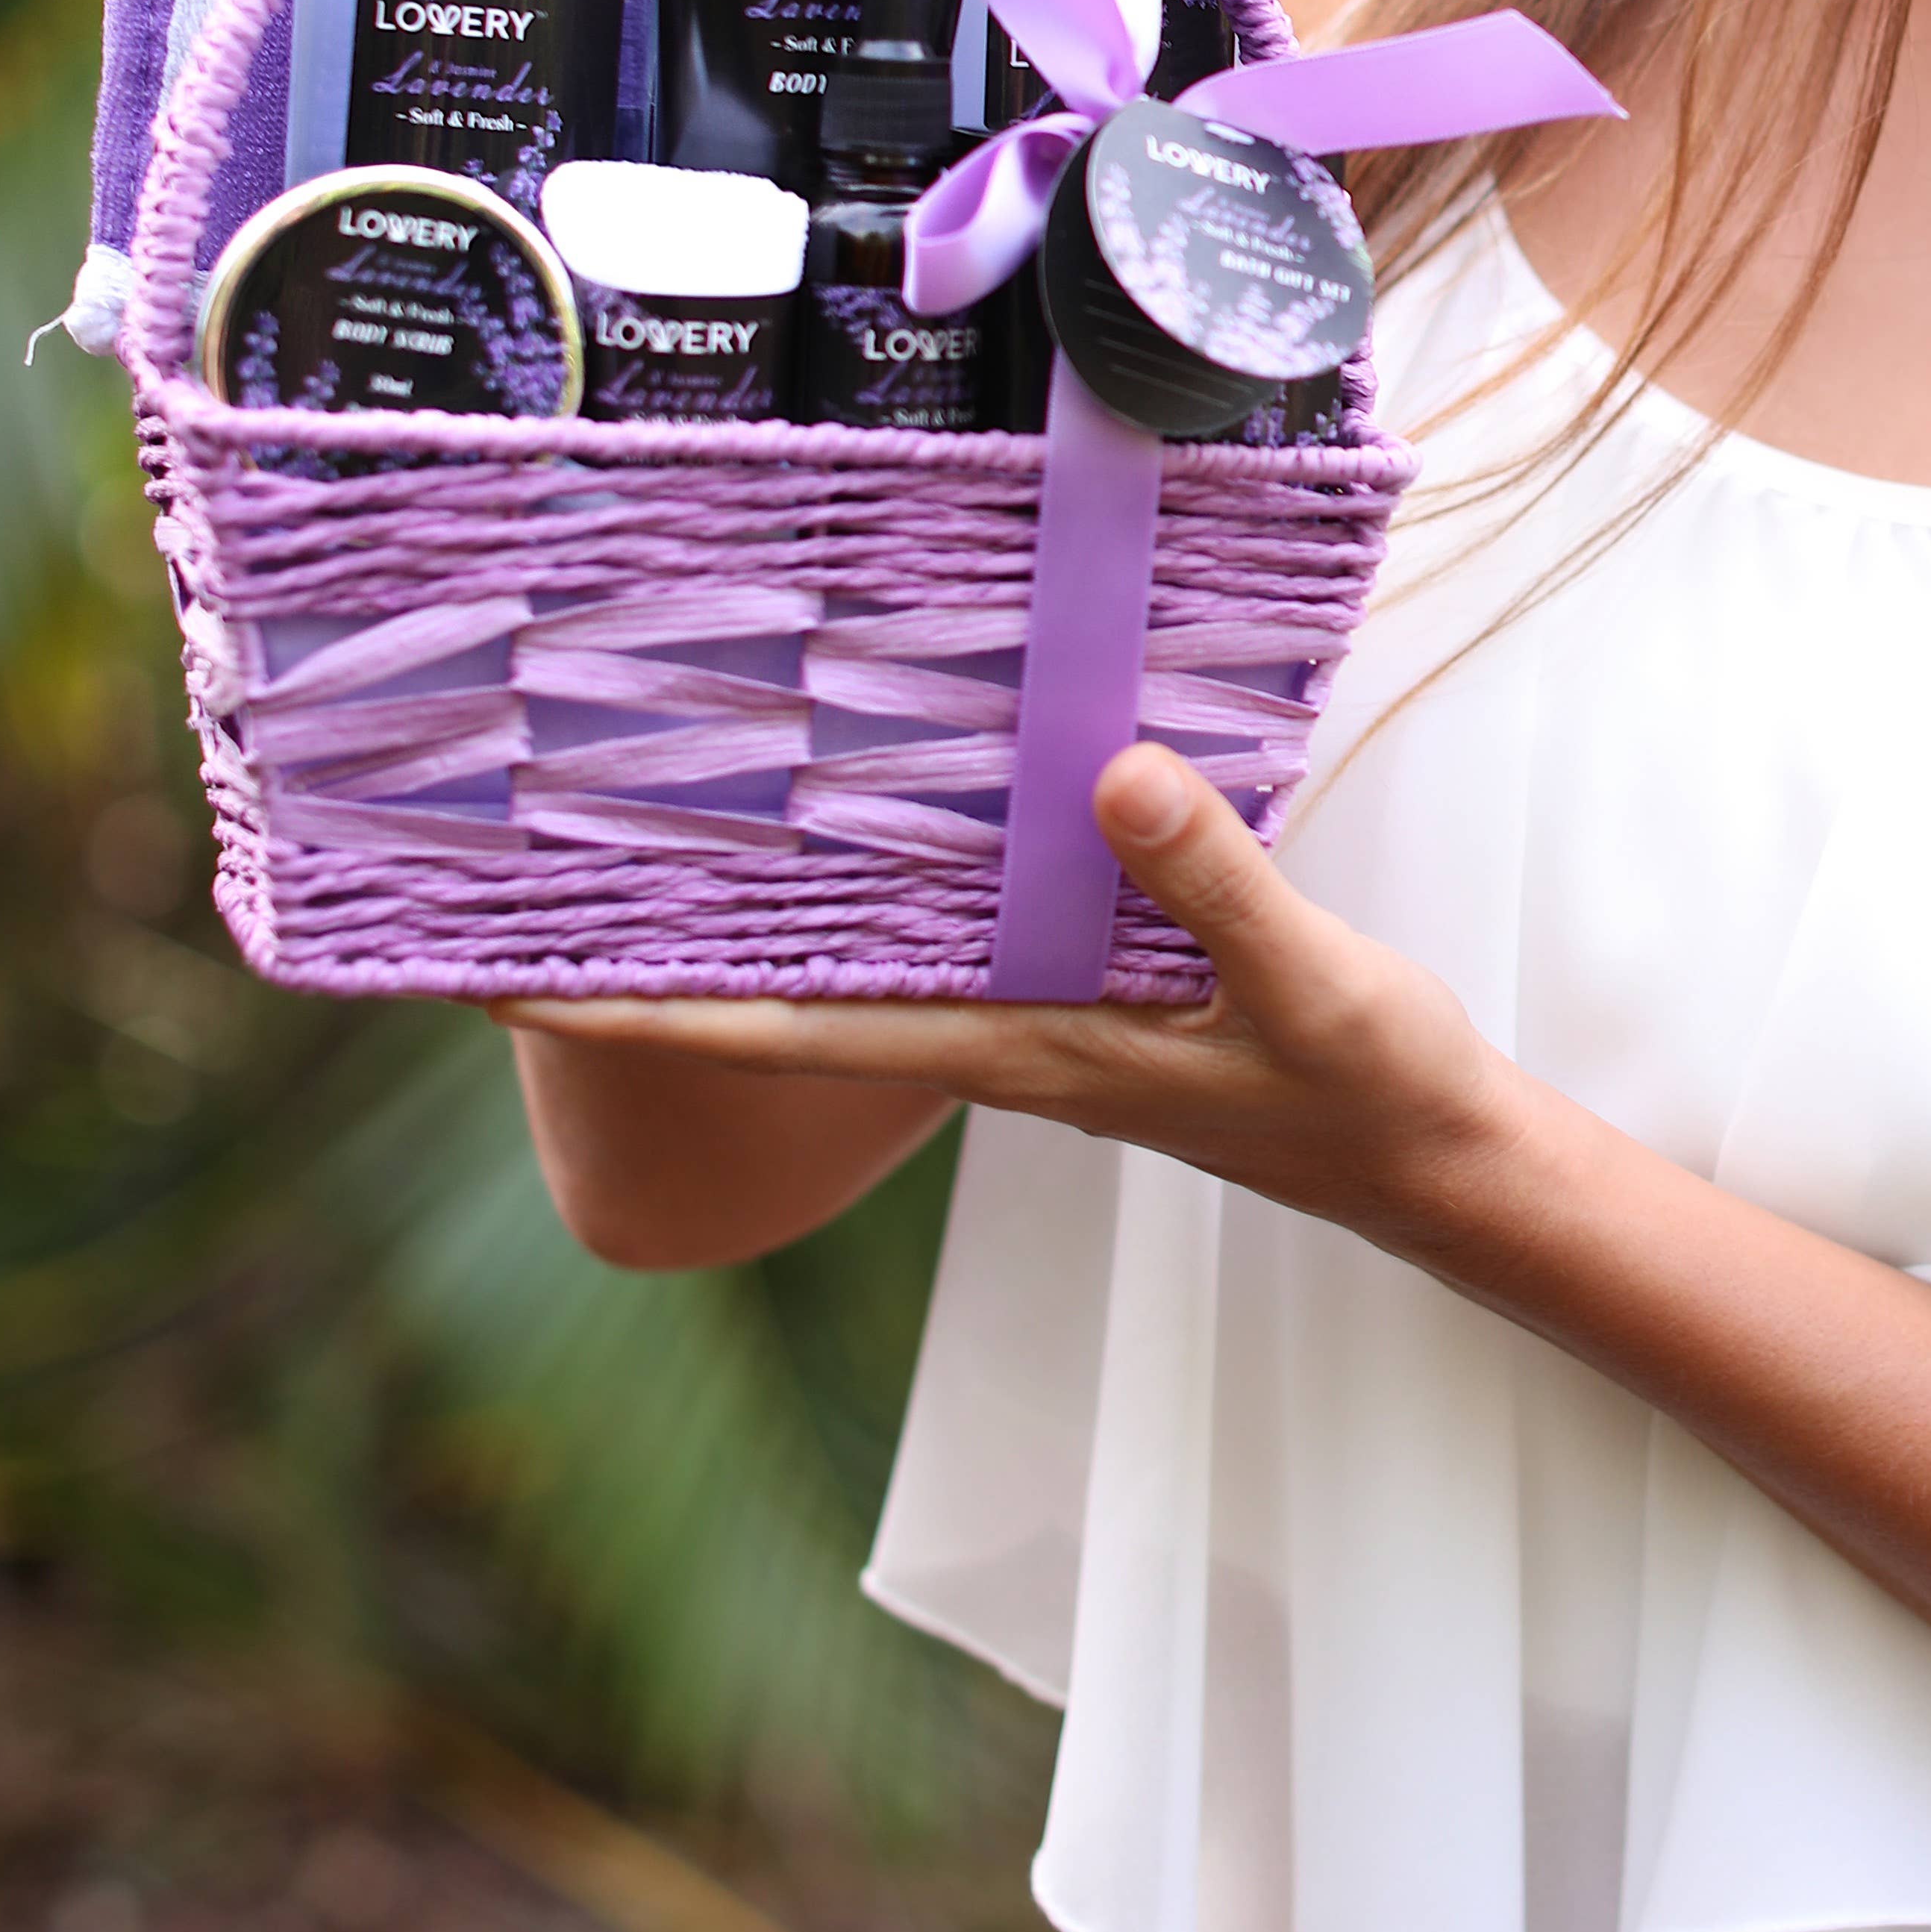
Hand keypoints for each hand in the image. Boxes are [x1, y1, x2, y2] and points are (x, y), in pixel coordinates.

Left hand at [494, 748, 1521, 1252]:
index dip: (637, 1015)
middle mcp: (1000, 1035)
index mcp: (1019, 1047)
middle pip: (781, 999)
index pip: (783, 1038)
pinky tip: (863, 818)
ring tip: (646, 822)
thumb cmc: (1365, 1087)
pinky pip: (941, 930)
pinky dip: (874, 883)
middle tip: (515, 866)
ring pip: (854, 963)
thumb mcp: (1305, 983)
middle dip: (649, 950)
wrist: (1432, 1157)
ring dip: (753, 909)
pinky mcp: (1085, 985)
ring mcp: (1036, 1014)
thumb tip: (1106, 774)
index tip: (498, 985)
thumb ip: (1210, 882)